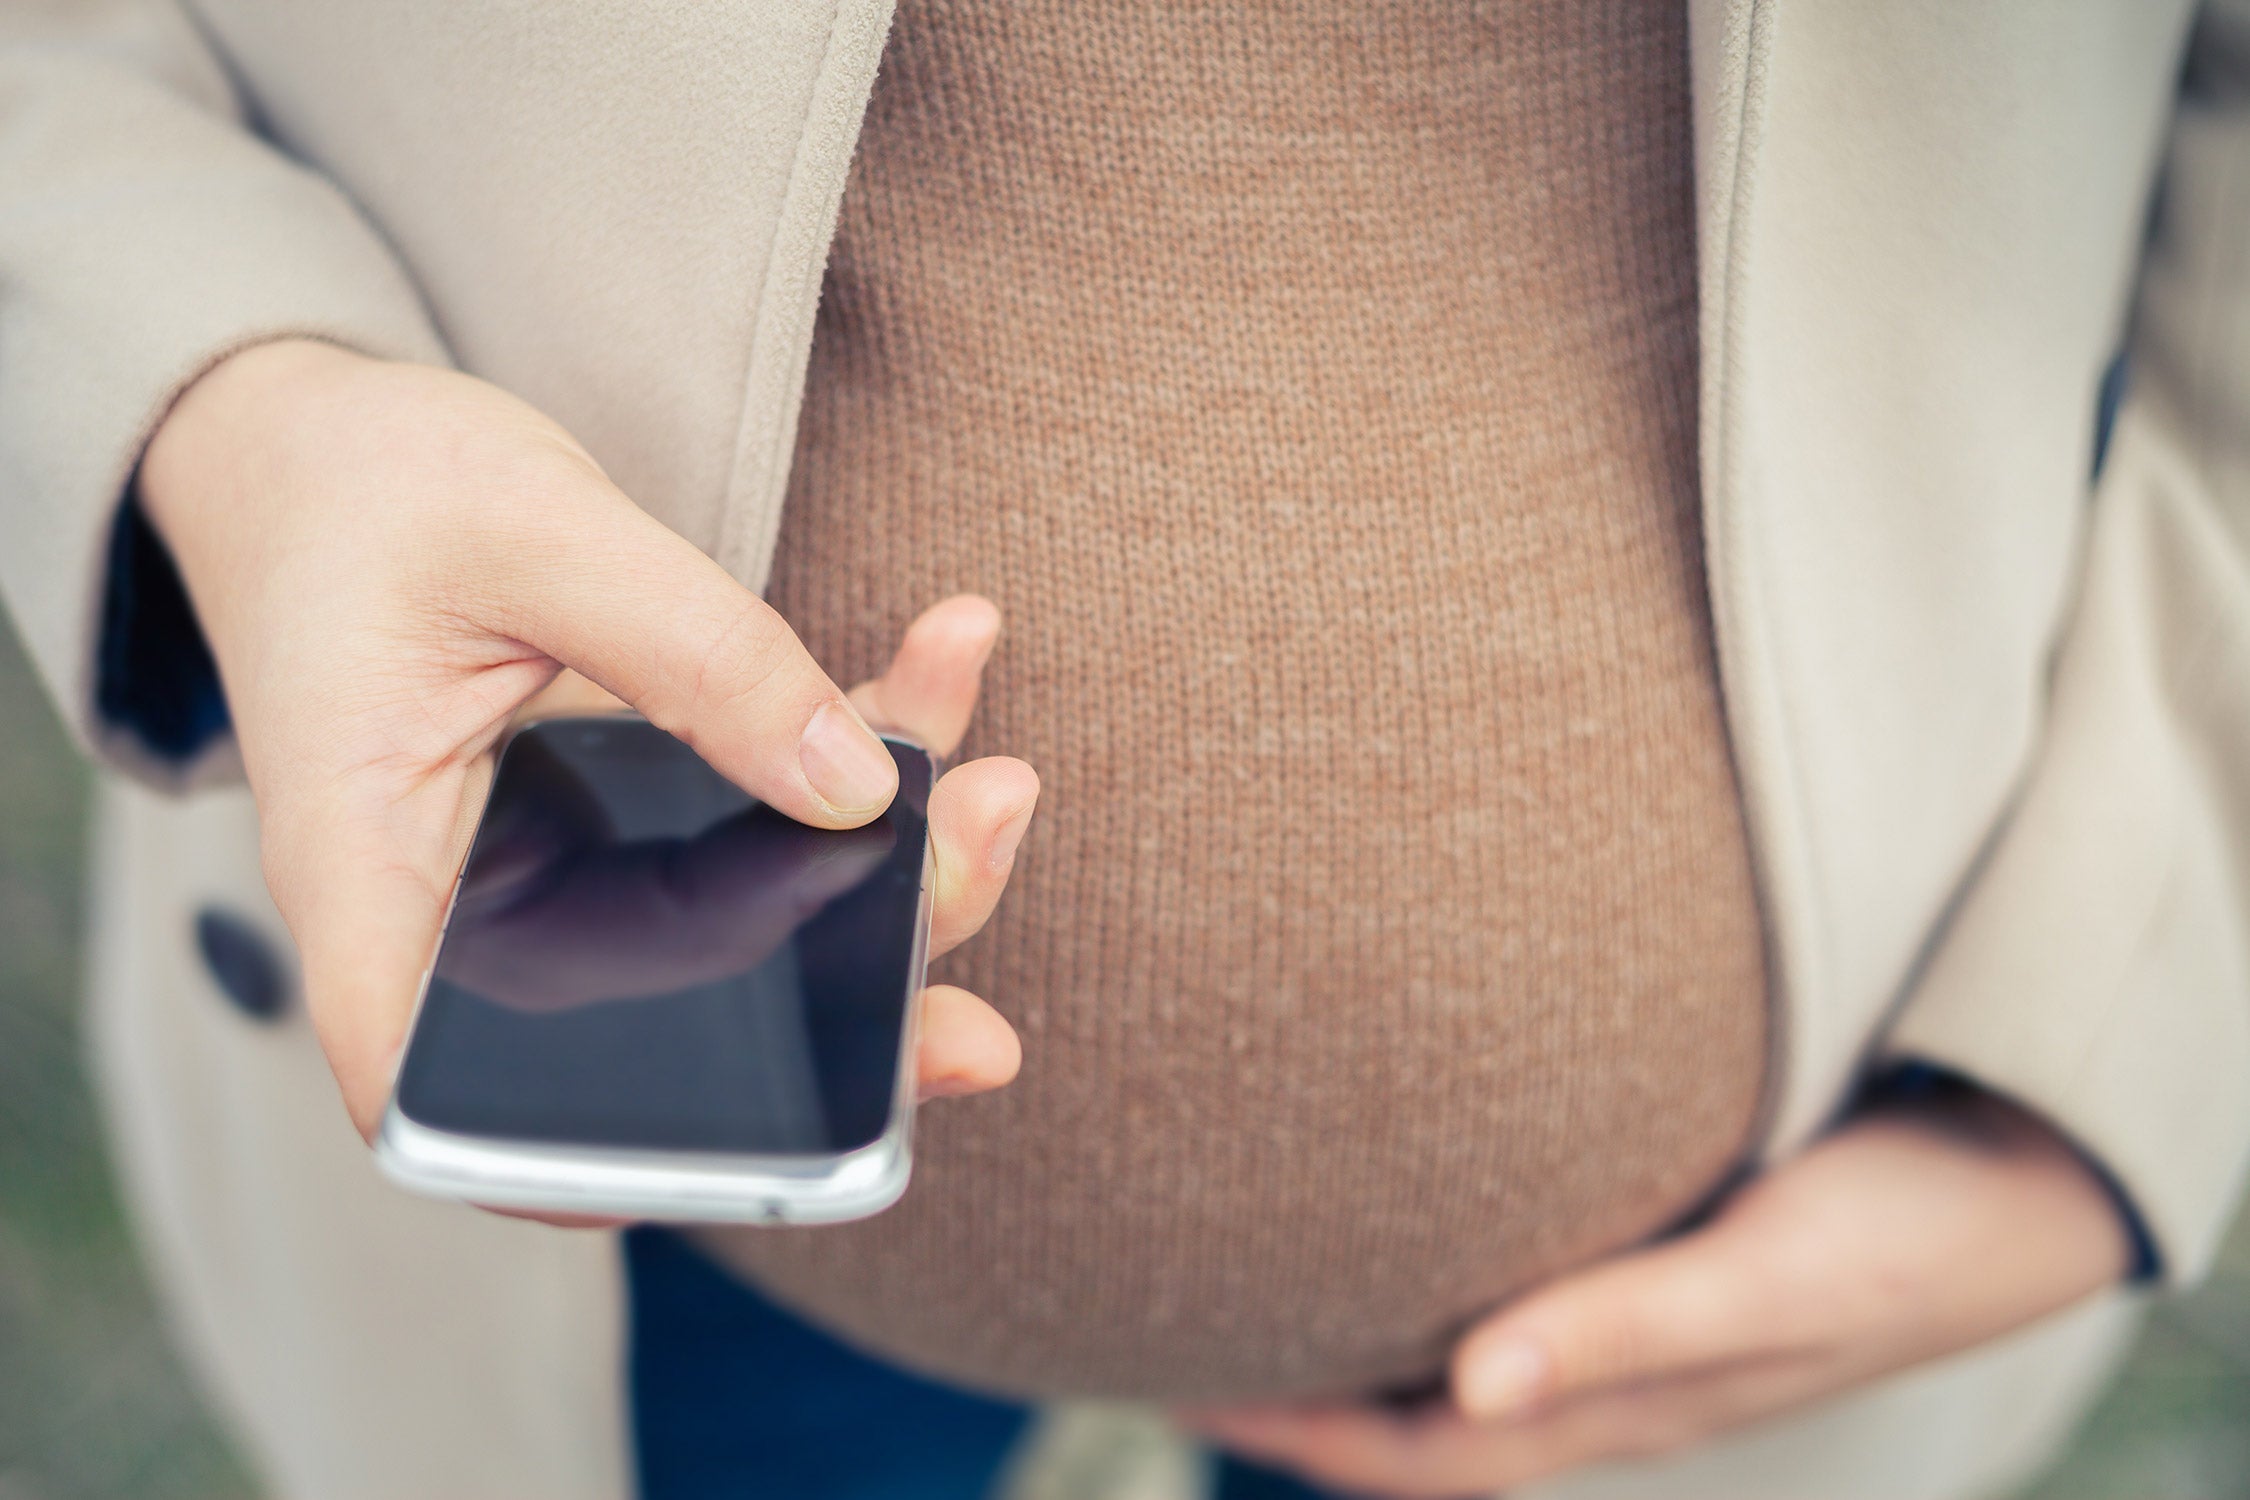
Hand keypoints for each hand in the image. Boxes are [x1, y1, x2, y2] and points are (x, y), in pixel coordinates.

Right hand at [138, 340, 1034, 1160]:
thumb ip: (695, 650)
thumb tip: (859, 787)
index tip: (782, 1152)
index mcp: (377, 879)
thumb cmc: (370, 487)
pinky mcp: (638, 810)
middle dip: (854, 989)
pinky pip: (774, 812)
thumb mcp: (528, 531)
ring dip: (899, 871)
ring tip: (999, 783)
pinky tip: (949, 650)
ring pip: (757, 931)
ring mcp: (567, 875)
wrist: (324, 444)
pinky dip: (874, 744)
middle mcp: (476, 912)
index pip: (447, 1097)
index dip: (603, 1168)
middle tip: (971, 875)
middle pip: (669, 1026)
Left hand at [1186, 1091, 2132, 1497]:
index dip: (1295, 1432)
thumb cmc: (1904, 1226)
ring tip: (1256, 1287)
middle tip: (1173, 1334)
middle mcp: (1612, 1371)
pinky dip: (1440, 1282)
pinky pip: (1523, 1291)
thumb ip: (1632, 1328)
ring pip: (1464, 1358)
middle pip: (1420, 1415)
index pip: (1420, 1447)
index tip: (1175, 1386)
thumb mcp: (1773, 1282)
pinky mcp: (1667, 1254)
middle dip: (1298, 1394)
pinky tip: (1402, 1219)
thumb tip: (1471, 1386)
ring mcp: (1639, 1320)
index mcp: (1622, 1399)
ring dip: (1360, 1340)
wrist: (2027, 1177)